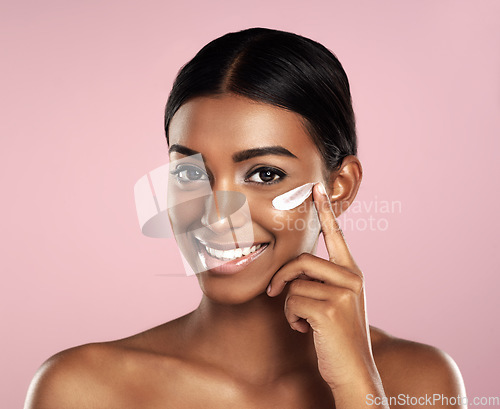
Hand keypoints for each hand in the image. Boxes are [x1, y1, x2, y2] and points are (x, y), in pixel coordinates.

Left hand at [266, 182, 379, 392]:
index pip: (337, 236)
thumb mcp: (334, 303)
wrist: (353, 371)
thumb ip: (321, 282)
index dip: (325, 211)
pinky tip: (303, 330)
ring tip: (301, 321)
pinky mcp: (329, 308)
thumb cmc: (338, 337)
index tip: (317, 188)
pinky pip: (292, 301)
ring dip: (289, 305)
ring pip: (294, 283)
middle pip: (302, 260)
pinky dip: (290, 318)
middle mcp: (351, 278)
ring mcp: (343, 292)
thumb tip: (291, 272)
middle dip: (282, 276)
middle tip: (274, 292)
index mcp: (352, 273)